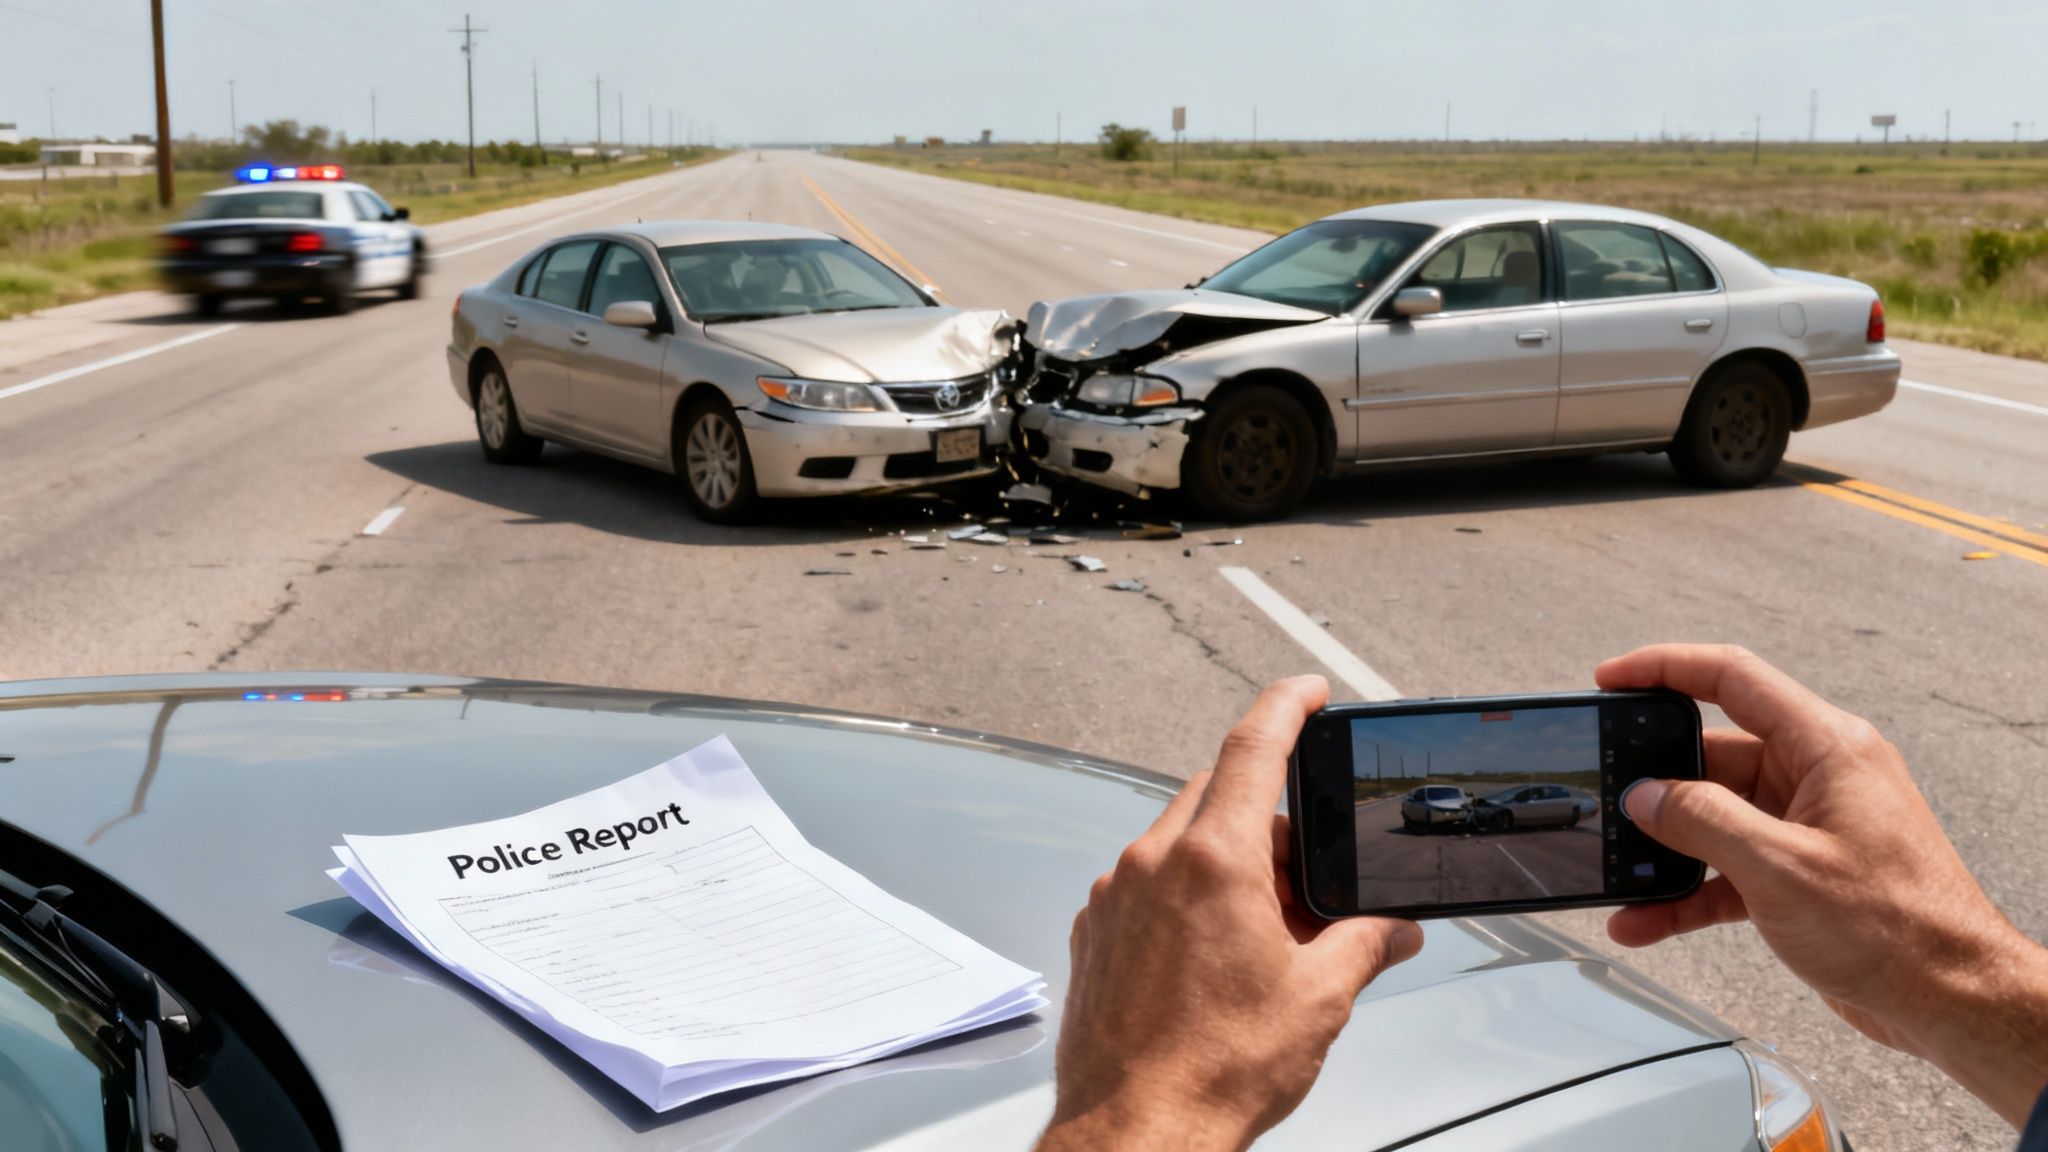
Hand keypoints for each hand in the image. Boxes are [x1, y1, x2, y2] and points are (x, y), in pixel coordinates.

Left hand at [1034, 676, 1422, 1151]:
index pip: (1252, 746)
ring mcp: (1114, 897)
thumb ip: (1363, 946)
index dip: (1286, 705)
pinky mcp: (1094, 933)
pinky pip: (1147, 886)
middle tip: (1306, 871)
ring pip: (1178, 842)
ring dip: (1226, 862)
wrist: (1136, 1132)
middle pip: (1214, 795)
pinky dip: (1186, 897)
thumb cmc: (1211, 1071)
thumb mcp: (1318, 1000)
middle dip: (1266, 817)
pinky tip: (1217, 954)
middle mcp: (1152, 864)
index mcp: (1212, 861)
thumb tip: (1391, 931)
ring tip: (1268, 931)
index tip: (1307, 690)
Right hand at [1599, 644, 2047, 1126]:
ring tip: (1621, 872)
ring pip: (1714, 818)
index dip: (1664, 668)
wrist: (1951, 999)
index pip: (1733, 679)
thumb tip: (1645, 796)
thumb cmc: (1898, 929)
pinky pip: (1726, 867)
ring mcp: (1808, 826)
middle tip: (1607, 798)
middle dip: (1656, 782)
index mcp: (1827, 748)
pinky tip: (1647, 917)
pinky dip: (1687, 891)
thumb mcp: (1781, 867)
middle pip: (1714, 756)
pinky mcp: (1799, 873)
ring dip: (1666, 849)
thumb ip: (1703, 821)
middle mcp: (1818, 777)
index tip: (1611, 678)